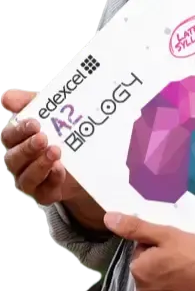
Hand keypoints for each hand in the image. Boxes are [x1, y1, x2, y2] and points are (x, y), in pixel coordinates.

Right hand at [1, 89, 75, 204]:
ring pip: (26, 177)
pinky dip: (52, 180)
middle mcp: (22, 161)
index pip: (10, 136)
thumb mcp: (53, 114)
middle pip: (14, 157)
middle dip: (28, 147)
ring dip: (40, 164)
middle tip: (43, 138)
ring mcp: (33, 179)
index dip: (19, 130)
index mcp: (20, 141)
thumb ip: (31, 104)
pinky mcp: (47, 193)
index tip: (34, 123)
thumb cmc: (65, 134)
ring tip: (55, 152)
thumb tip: (6, 97)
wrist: (91, 162)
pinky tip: (61, 169)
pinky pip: (44, 192)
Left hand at [103, 213, 194, 290]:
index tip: (178, 246)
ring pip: (161, 288)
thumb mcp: (168, 234)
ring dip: (171, 280)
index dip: (161, 247)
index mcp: (139, 270)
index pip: (143, 252)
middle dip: (164, 264)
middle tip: (187, 259)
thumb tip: (108, 218)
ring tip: (194, 274)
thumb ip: (137, 227)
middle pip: (151, 272)